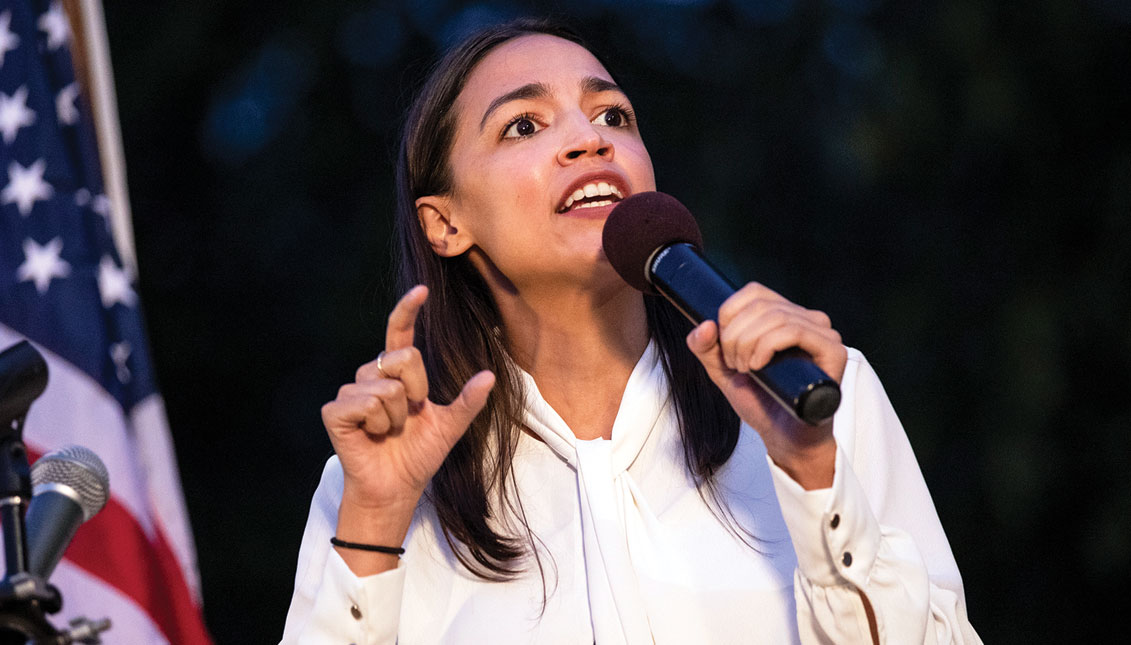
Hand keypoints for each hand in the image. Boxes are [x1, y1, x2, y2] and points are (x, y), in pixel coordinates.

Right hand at [321, 285, 494, 567]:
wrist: (397, 487)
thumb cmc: (418, 455)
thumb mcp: (450, 426)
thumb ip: (468, 401)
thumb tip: (490, 376)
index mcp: (397, 375)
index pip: (400, 334)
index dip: (407, 310)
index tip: (422, 290)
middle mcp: (371, 376)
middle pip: (403, 359)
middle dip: (416, 391)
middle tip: (409, 418)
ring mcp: (350, 392)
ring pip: (386, 386)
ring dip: (397, 416)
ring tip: (390, 431)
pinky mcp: (335, 411)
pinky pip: (365, 403)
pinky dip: (378, 423)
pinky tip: (373, 435)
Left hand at [685, 282, 845, 488]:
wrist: (785, 438)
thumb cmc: (761, 402)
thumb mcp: (724, 372)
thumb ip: (707, 348)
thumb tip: (704, 325)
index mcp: (784, 316)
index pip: (754, 292)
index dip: (729, 313)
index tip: (723, 346)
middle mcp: (807, 319)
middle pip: (761, 305)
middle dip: (735, 335)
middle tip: (735, 365)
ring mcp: (823, 334)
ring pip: (776, 316)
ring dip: (748, 343)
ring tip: (746, 369)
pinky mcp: (833, 352)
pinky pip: (795, 331)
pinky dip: (767, 346)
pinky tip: (759, 366)